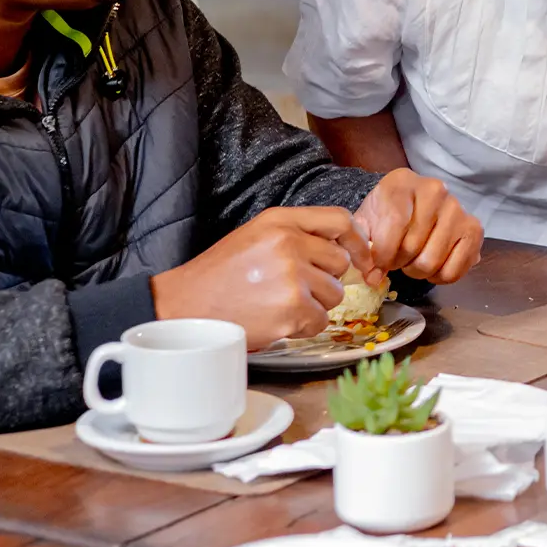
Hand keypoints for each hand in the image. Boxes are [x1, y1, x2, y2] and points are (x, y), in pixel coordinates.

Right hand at [152, 206, 376, 349]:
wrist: (185, 307)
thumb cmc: (221, 274)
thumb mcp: (256, 236)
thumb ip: (296, 235)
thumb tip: (342, 248)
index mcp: (281, 221)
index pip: (340, 220)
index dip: (357, 241)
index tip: (361, 257)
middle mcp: (290, 243)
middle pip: (340, 263)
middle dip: (324, 280)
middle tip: (293, 288)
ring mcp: (293, 277)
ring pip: (334, 295)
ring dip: (314, 305)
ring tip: (279, 304)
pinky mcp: (292, 309)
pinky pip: (320, 321)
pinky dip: (303, 327)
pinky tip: (277, 321)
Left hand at [357, 169, 484, 284]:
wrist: (413, 205)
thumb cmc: (387, 212)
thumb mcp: (367, 220)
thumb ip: (363, 246)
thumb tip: (373, 278)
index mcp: (403, 182)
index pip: (394, 224)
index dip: (381, 254)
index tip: (375, 265)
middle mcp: (435, 190)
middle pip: (412, 246)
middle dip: (399, 263)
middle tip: (396, 260)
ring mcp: (458, 209)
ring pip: (432, 261)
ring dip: (417, 271)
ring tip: (412, 261)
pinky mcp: (474, 229)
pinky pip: (454, 270)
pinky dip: (439, 277)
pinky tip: (432, 266)